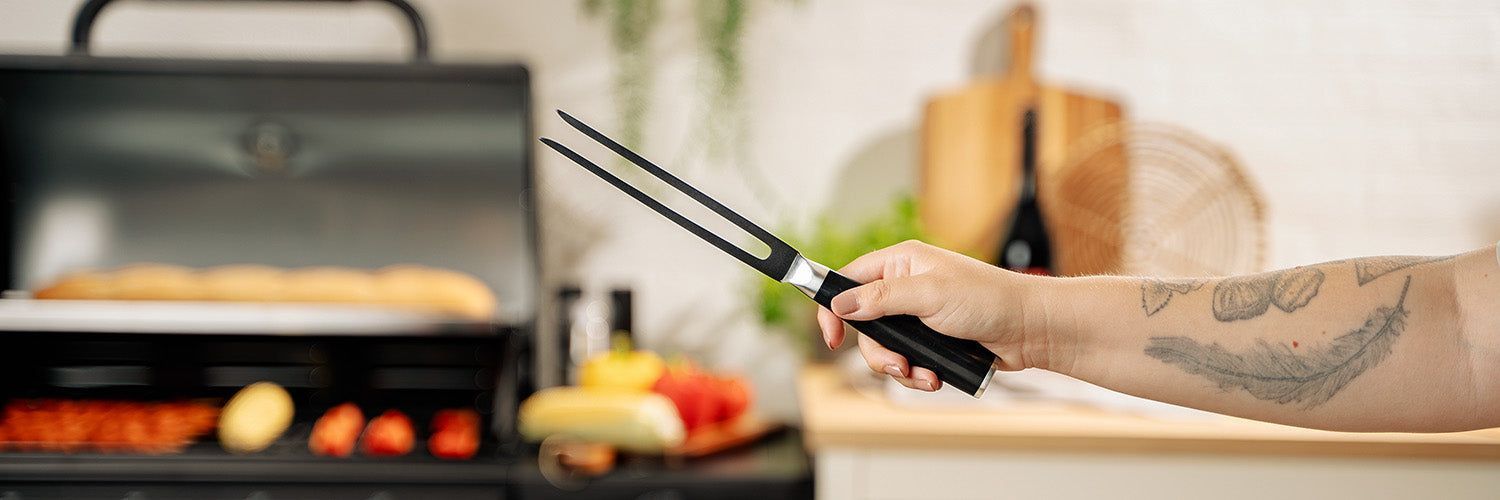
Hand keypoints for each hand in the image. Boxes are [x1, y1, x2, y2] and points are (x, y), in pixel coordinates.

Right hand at [816, 241, 1045, 391]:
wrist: (1029, 329)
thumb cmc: (988, 299)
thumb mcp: (929, 295)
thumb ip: (881, 298)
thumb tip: (840, 303)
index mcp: (902, 263)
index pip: (849, 280)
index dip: (834, 307)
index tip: (832, 337)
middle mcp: (906, 287)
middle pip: (864, 323)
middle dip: (878, 351)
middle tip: (896, 364)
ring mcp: (918, 315)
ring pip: (885, 347)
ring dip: (900, 367)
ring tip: (924, 374)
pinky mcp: (931, 339)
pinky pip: (907, 360)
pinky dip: (916, 373)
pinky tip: (935, 376)